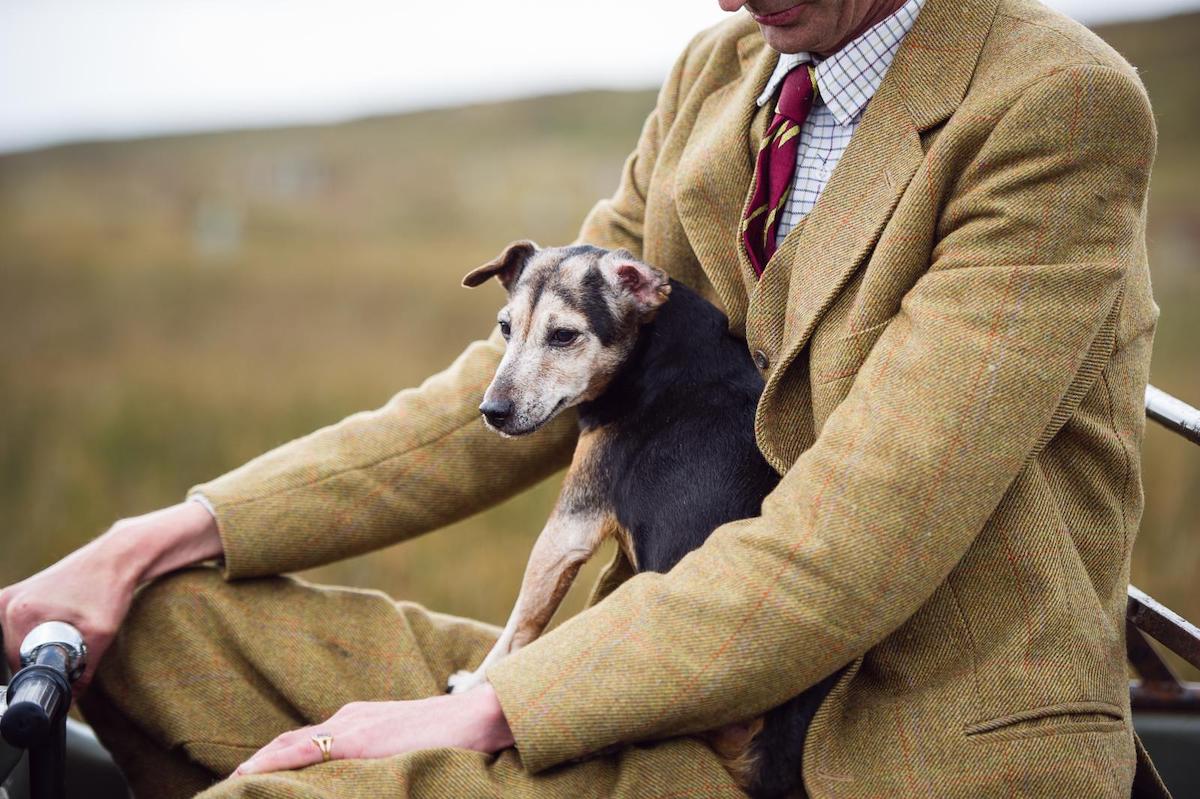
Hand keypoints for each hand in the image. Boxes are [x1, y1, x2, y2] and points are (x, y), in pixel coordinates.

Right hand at [0, 501, 220, 692]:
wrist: (118, 555)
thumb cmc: (109, 588)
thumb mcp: (100, 634)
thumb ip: (82, 673)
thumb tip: (68, 701)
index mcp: (19, 611)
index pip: (17, 663)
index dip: (41, 675)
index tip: (62, 675)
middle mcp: (9, 602)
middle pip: (16, 652)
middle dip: (42, 660)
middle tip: (74, 650)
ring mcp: (13, 595)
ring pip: (19, 640)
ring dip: (42, 645)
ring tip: (73, 632)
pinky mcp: (22, 593)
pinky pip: (23, 626)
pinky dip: (40, 632)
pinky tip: (64, 623)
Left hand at [234, 684, 514, 775]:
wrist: (477, 717)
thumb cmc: (450, 737)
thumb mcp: (405, 746)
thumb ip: (379, 757)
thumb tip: (364, 779)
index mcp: (357, 721)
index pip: (305, 742)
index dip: (275, 758)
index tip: (248, 776)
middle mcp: (348, 718)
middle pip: (290, 742)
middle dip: (259, 762)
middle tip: (229, 785)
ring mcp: (352, 726)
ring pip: (291, 746)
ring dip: (261, 764)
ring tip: (233, 783)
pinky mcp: (359, 739)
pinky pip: (306, 751)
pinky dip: (277, 762)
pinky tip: (253, 774)